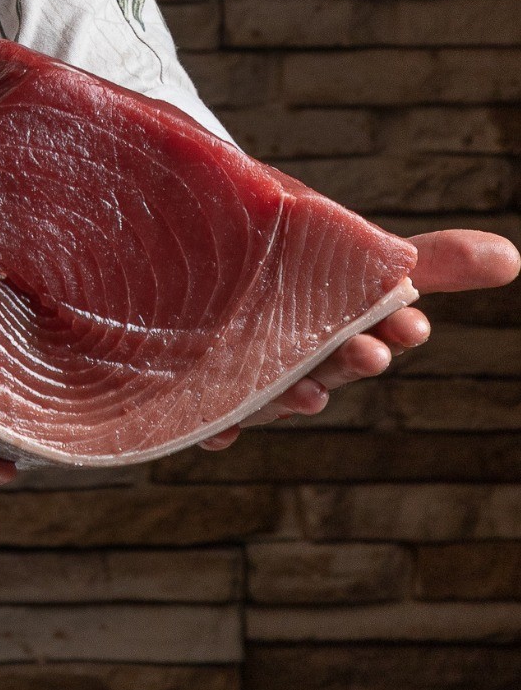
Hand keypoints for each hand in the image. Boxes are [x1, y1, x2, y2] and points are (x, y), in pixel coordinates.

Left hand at [199, 230, 520, 450]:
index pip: (376, 332)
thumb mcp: (357, 255)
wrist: (209, 276)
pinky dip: (217, 426)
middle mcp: (298, 361)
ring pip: (275, 394)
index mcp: (339, 330)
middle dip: (350, 361)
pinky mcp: (200, 389)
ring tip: (309, 392)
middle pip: (328, 365)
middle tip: (368, 352)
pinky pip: (208, 416)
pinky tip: (221, 433)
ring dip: (294, 397)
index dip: (395, 330)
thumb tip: (512, 257)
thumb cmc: (298, 279)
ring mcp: (250, 378)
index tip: (412, 325)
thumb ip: (429, 259)